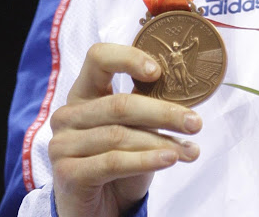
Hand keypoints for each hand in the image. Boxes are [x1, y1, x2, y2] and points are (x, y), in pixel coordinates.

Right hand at [48, 43, 202, 216]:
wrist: (99, 209)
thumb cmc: (120, 160)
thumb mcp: (135, 128)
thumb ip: (147, 105)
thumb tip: (185, 88)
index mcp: (84, 92)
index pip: (98, 58)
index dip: (129, 58)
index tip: (159, 71)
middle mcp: (68, 114)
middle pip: (119, 104)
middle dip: (164, 113)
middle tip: (196, 123)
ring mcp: (62, 145)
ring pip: (120, 135)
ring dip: (162, 142)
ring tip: (190, 150)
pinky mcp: (67, 174)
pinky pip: (113, 162)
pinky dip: (146, 160)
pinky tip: (169, 160)